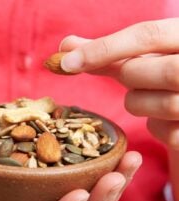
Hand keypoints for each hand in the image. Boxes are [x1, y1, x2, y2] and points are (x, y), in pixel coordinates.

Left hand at [58, 18, 178, 149]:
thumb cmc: (167, 73)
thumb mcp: (147, 57)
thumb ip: (110, 52)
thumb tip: (65, 46)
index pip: (146, 35)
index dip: (102, 49)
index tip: (66, 62)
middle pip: (143, 70)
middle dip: (126, 75)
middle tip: (133, 76)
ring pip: (157, 103)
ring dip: (140, 103)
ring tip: (151, 96)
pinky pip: (167, 133)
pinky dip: (156, 127)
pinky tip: (165, 118)